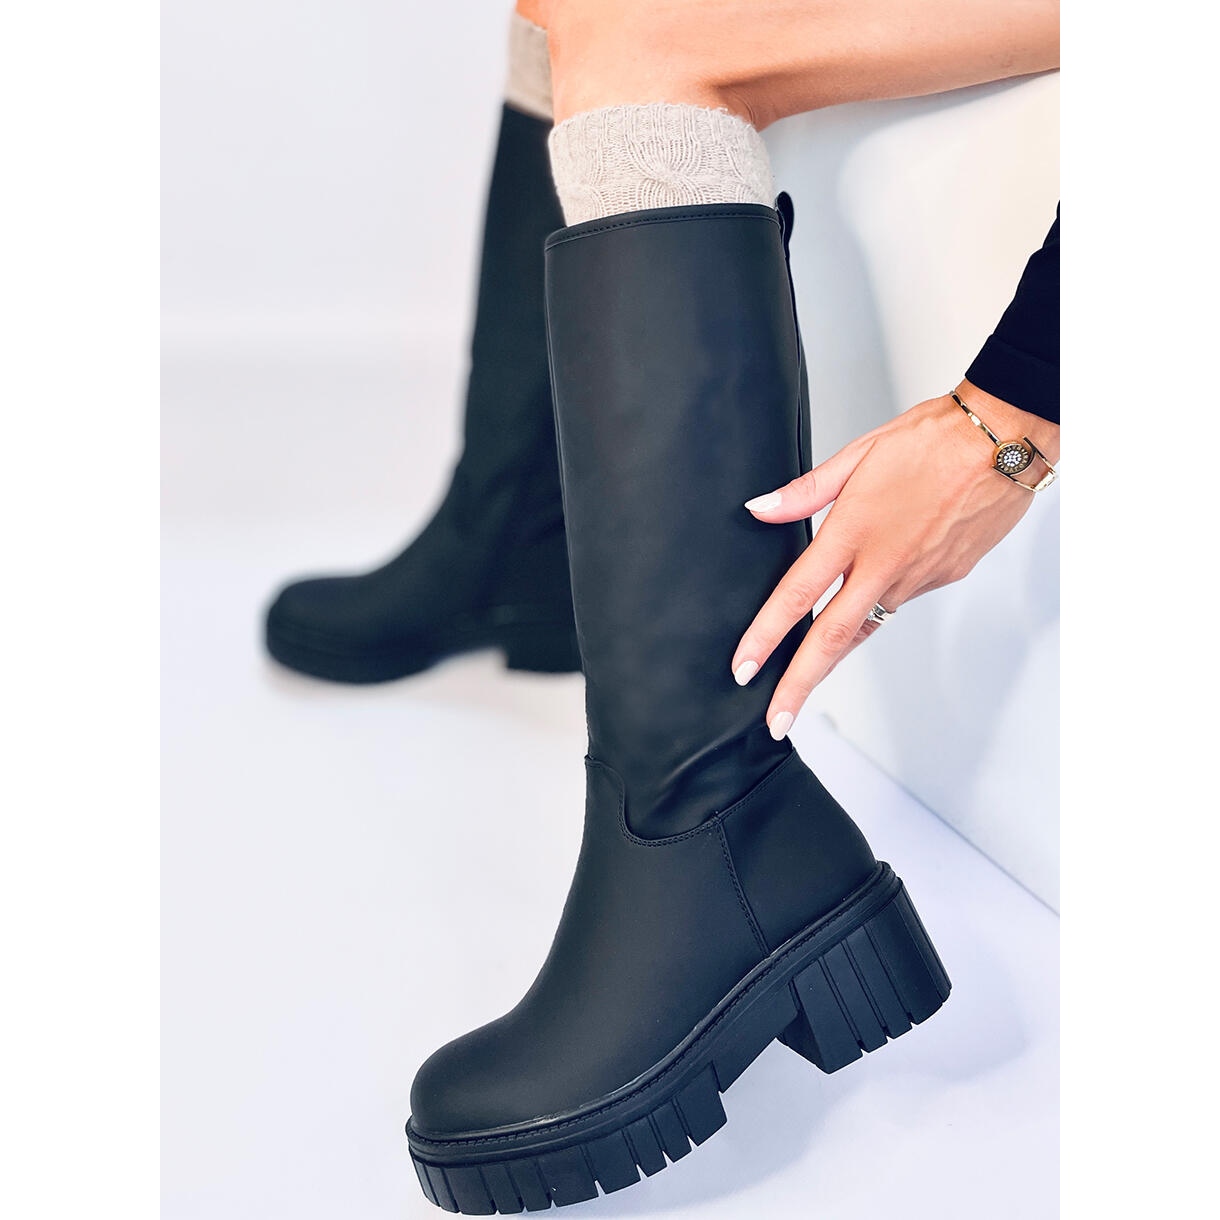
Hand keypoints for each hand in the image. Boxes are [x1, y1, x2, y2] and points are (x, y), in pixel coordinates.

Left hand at [731, 380, 1059, 738]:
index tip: (743, 670)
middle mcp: (885, 565)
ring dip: (833, 655)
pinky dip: (875, 610)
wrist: (1008, 440)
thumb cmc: (935, 439)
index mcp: (855, 532)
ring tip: (805, 678)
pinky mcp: (945, 578)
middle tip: (776, 722)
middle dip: (798, 687)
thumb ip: (805, 491)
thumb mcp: (859, 454)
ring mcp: (918, 577)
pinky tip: (864, 602)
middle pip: (831, 640)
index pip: (797, 596)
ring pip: (866, 626)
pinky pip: (898, 602)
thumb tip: (760, 508)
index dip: (766, 638)